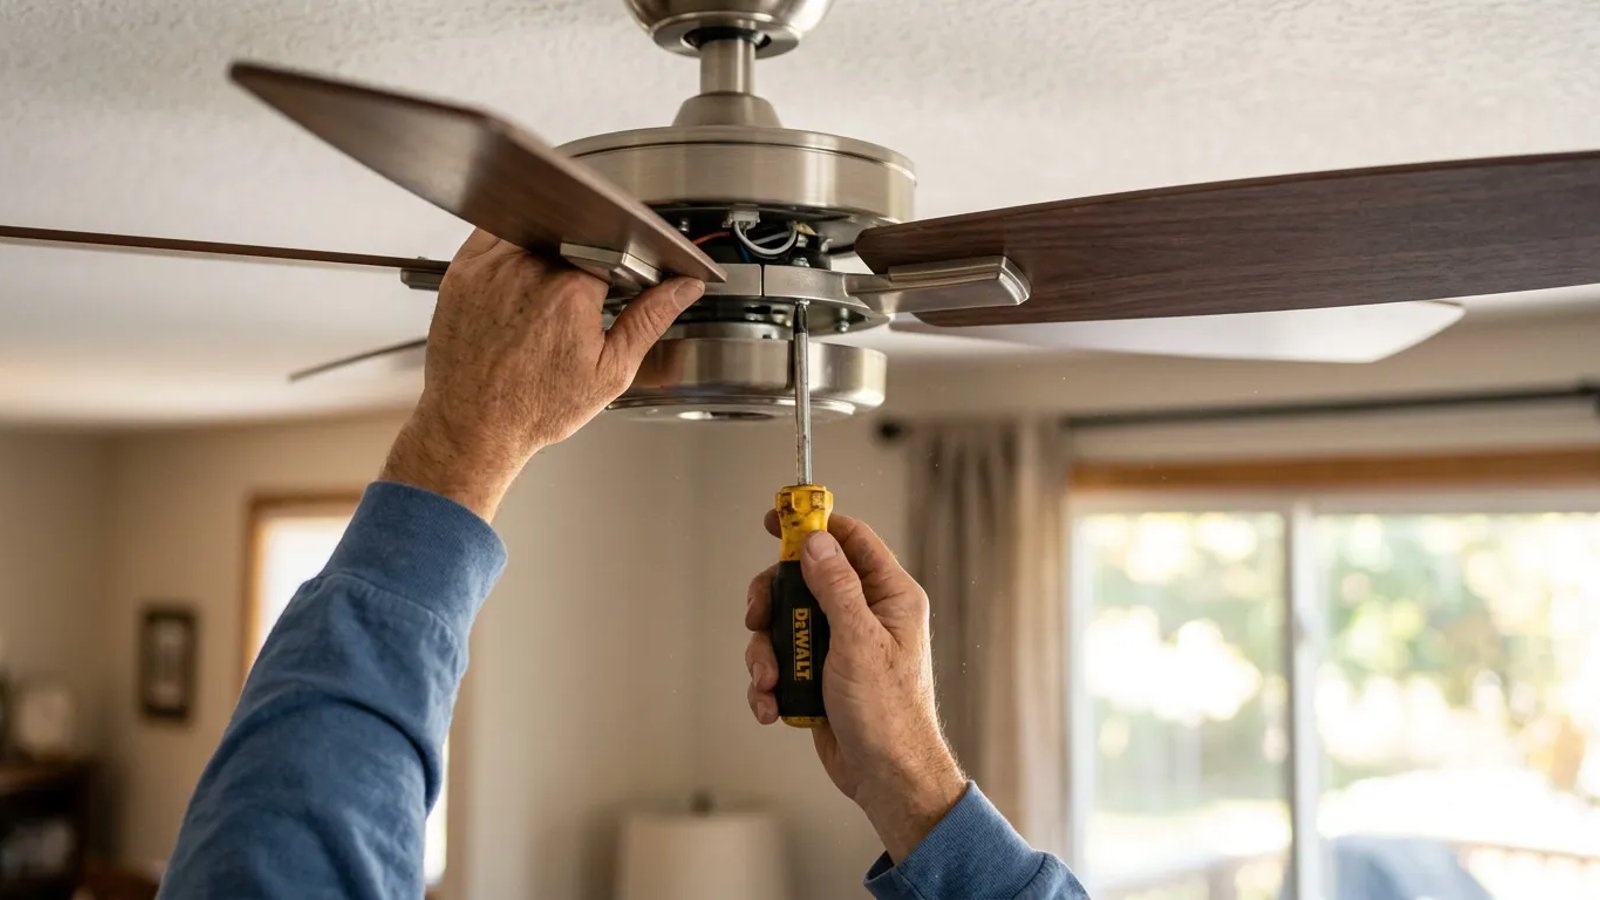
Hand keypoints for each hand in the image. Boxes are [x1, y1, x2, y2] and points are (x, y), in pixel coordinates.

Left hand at [381, 230, 703, 519]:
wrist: (474, 426)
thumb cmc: (535, 407)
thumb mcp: (610, 371)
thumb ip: (650, 320)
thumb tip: (684, 288)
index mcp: (571, 290)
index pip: (610, 245)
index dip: (617, 265)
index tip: (611, 289)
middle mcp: (529, 270)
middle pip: (571, 234)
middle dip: (582, 258)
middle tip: (575, 304)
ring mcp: (491, 267)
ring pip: (534, 229)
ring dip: (547, 248)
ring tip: (544, 299)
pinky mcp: (463, 270)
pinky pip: (494, 234)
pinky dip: (511, 246)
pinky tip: (516, 284)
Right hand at [745, 512, 966, 861]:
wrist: (885, 778)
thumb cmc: (889, 716)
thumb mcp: (860, 642)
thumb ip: (837, 588)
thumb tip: (817, 543)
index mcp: (889, 597)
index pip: (850, 540)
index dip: (812, 524)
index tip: (776, 518)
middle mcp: (864, 615)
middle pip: (804, 580)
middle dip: (773, 601)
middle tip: (757, 615)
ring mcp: (839, 645)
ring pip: (784, 623)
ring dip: (765, 651)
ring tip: (770, 681)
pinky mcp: (818, 675)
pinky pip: (780, 661)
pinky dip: (768, 682)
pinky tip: (772, 705)